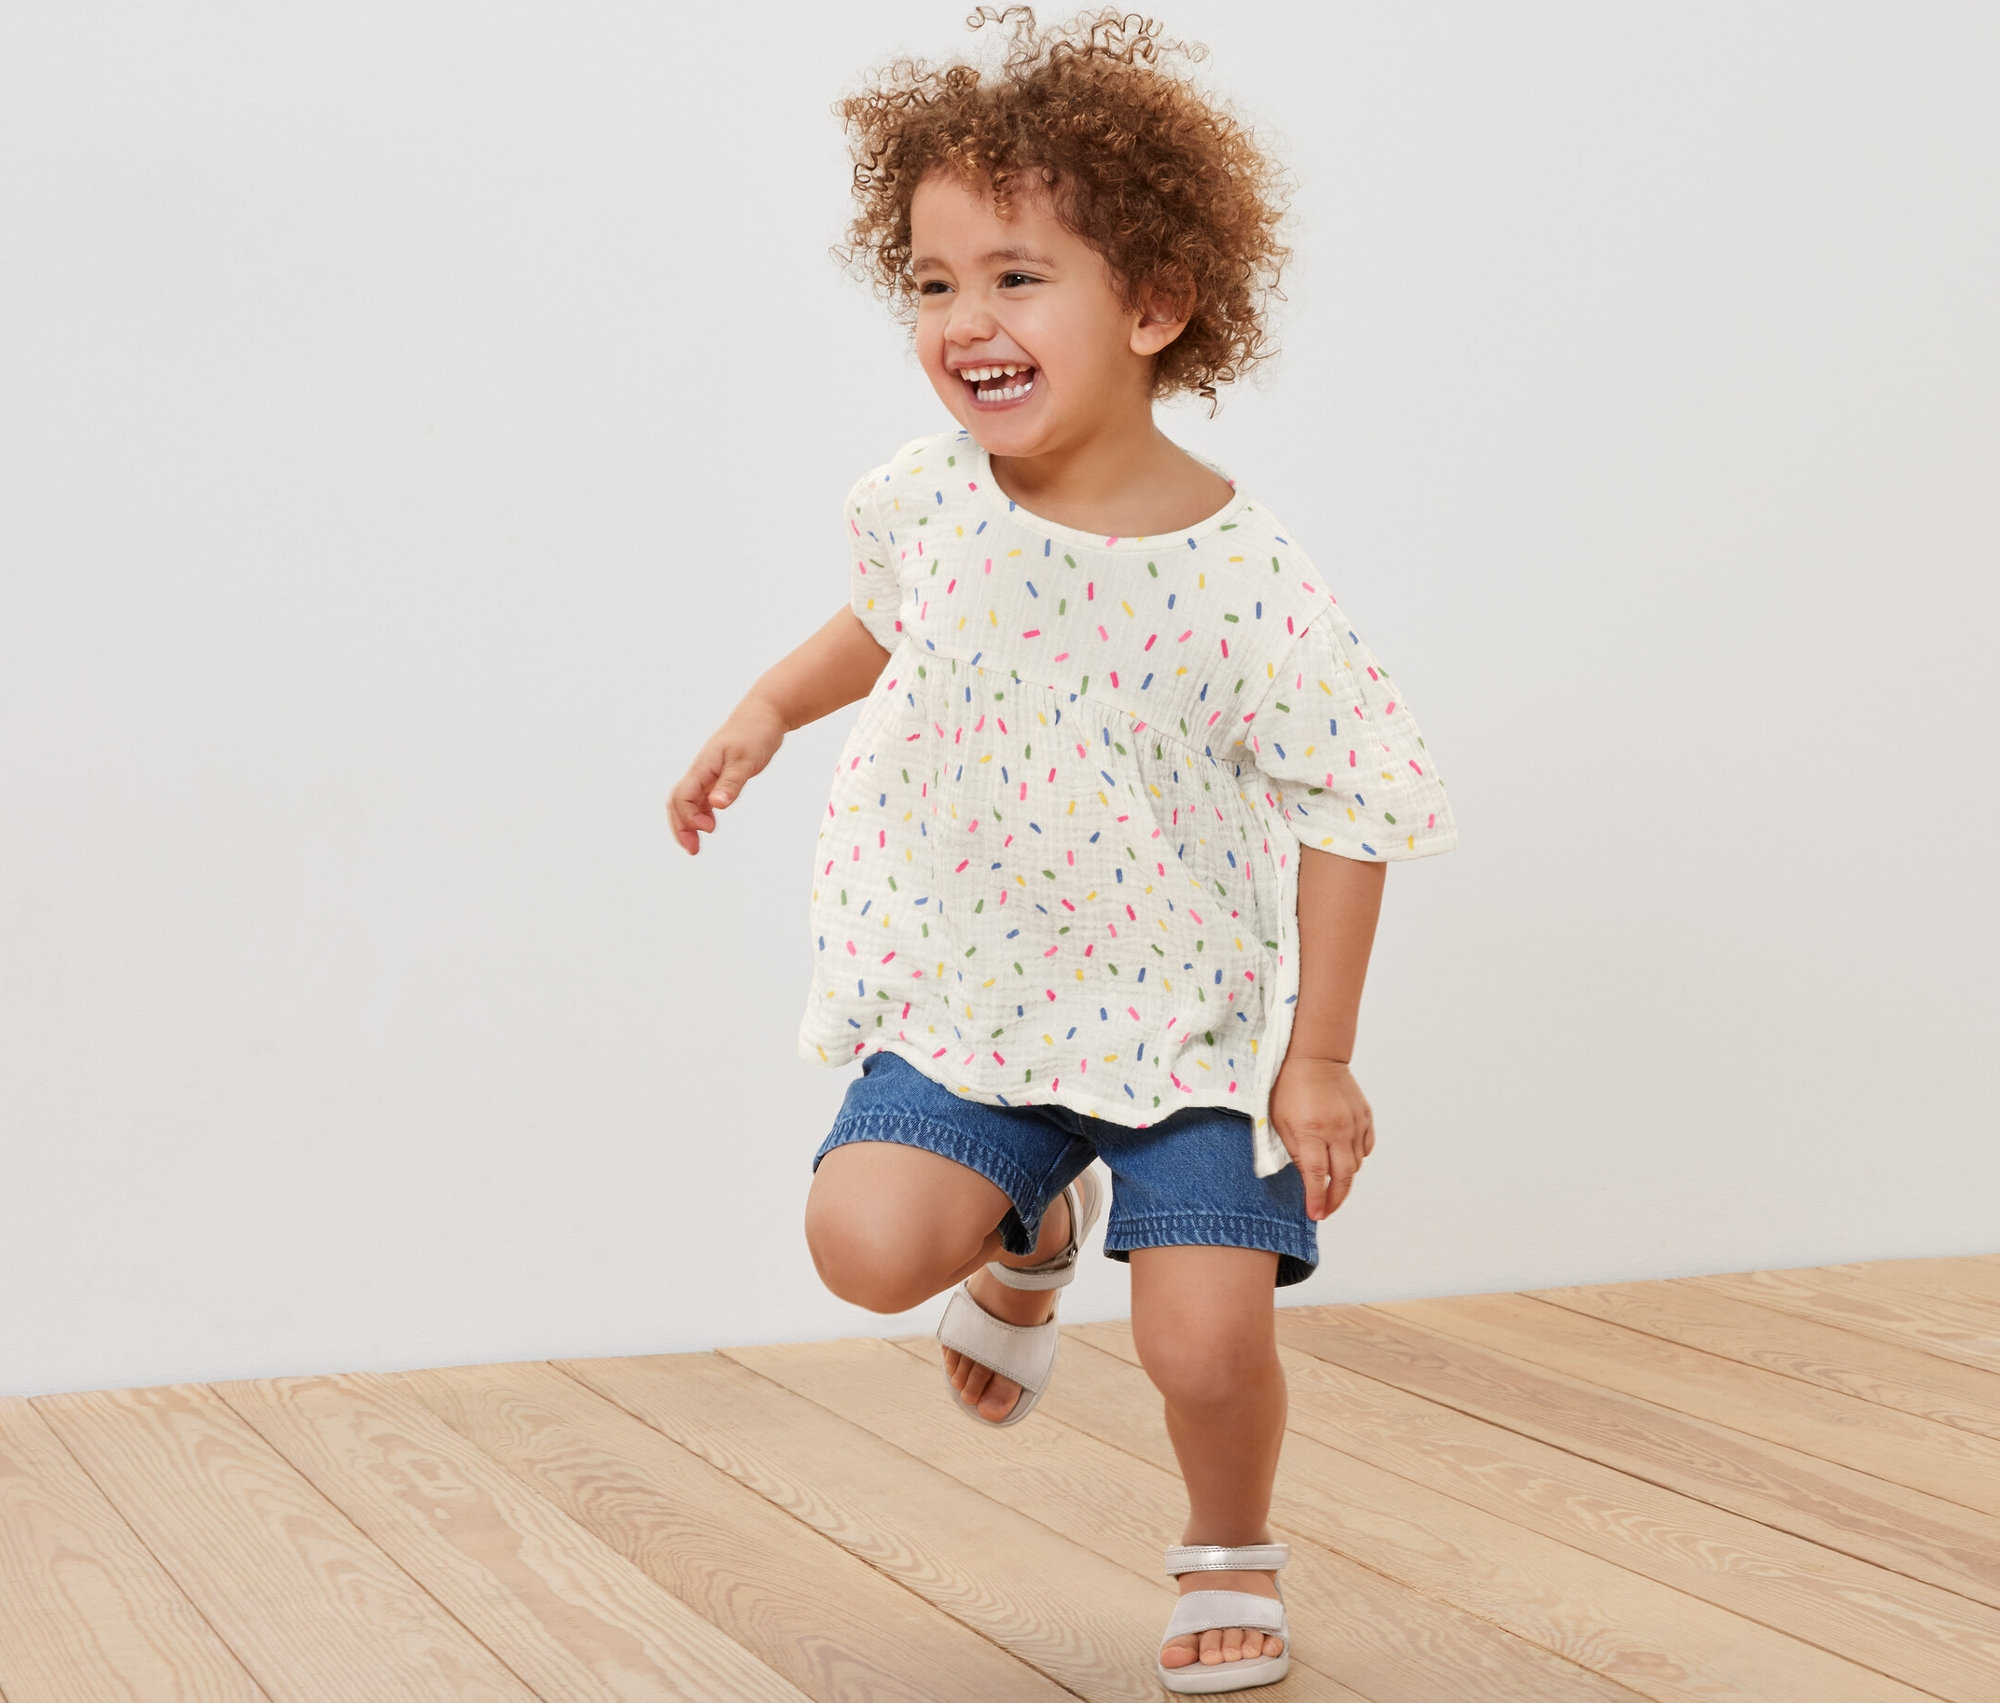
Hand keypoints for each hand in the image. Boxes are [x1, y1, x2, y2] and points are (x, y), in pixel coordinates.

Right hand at [667, 698, 786, 853]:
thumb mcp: (745, 760)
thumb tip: (716, 806)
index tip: (709, 829)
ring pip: (687, 802)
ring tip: (695, 845)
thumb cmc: (754, 734)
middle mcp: (700, 772)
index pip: (682, 797)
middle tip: (692, 849)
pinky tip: (709, 825)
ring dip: (688, 823)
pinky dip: (700, 814)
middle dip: (680, 827)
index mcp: (703, 767)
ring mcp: (707, 774)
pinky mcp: (717, 776)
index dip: (689, 817)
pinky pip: (701, 798)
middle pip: (677, 802)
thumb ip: (731, 783)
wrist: (763, 716)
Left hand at [1268, 1055, 1374, 1219]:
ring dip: (1345, 1179)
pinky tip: (1344, 1159)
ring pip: (1356, 1164)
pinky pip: (1366, 1148)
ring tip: (1331, 1184)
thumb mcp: (1279, 1121)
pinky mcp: (1365, 1116)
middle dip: (1335, 1199)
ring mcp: (1354, 1123)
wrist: (1314, 1057)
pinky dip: (1357, 1158)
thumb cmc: (1288, 1087)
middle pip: (1344, 1177)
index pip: (1318, 1176)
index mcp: (1312, 1130)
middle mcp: (1337, 1129)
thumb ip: (1294, 1152)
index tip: (1316, 1214)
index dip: (1317, 1199)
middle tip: (1326, 1210)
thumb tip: (1308, 1179)